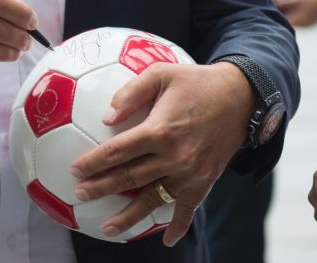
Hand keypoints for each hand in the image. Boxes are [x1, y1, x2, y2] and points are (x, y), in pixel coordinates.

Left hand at [68, 61, 253, 245]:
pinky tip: (167, 242)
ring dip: (129, 216)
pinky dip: (178, 227)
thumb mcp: (160, 74)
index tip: (75, 170)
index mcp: (160, 130)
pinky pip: (189, 209)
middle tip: (79, 195)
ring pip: (153, 199)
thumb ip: (131, 92)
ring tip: (107, 228)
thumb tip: (107, 116)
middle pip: (129, 178)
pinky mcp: (205, 181)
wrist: (241, 97)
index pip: (118, 151)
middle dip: (101, 188)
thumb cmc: (196, 82)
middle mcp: (174, 157)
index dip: (94, 162)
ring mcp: (190, 173)